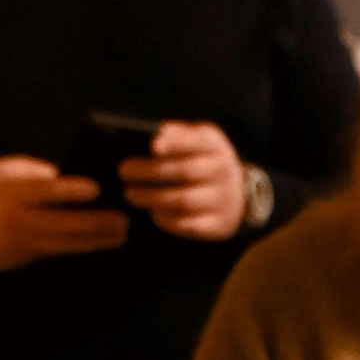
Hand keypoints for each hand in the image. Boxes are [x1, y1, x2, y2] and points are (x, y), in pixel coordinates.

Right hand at [0, 157, 129, 270]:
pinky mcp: (24, 257)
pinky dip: (80, 247)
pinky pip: (58, 252)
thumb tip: (78, 180)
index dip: (74, 191)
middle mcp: (19, 220)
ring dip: (97, 241)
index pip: (48, 191)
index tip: (99, 188)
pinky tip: (100, 242)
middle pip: (66, 225)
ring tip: (122, 235)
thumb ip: (40, 177)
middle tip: (125, 220)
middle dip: (99, 224)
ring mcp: (22, 243)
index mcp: (14, 192)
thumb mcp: (6, 172)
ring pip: (67, 245)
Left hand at [120, 121, 246, 239]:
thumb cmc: (203, 161)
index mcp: (215, 145)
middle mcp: (223, 171)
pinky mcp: (218, 224)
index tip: (152, 146)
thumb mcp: (196, 140)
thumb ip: (177, 134)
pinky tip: (153, 213)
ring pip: (184, 200)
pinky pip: (189, 225)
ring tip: (131, 194)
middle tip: (124, 171)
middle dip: (151, 172)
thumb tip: (156, 134)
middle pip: (185, 171)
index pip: (197, 141)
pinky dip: (167, 219)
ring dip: (152, 198)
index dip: (175, 143)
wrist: (236, 194)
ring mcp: (223, 199)